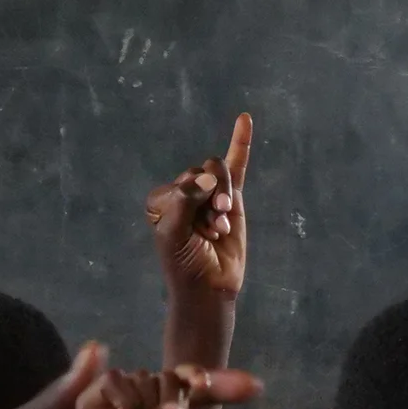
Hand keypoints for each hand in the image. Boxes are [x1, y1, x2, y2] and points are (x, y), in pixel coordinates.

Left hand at [79, 370, 191, 408]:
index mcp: (95, 402)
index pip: (114, 380)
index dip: (128, 400)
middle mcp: (119, 393)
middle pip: (144, 378)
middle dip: (153, 408)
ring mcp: (147, 397)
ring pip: (167, 380)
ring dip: (173, 406)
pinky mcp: (172, 404)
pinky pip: (185, 383)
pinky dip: (194, 379)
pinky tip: (202, 383)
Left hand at [146, 114, 251, 296]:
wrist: (208, 288)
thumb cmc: (184, 264)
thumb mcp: (173, 234)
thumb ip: (185, 202)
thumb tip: (209, 177)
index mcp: (162, 199)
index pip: (180, 182)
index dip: (191, 203)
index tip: (192, 232)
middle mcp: (184, 193)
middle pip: (201, 173)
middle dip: (210, 201)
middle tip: (212, 230)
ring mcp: (209, 194)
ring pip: (219, 173)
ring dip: (223, 197)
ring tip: (222, 225)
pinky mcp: (231, 199)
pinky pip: (237, 164)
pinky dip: (240, 142)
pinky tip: (245, 119)